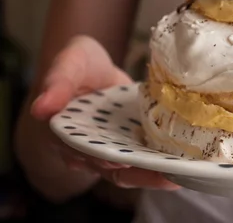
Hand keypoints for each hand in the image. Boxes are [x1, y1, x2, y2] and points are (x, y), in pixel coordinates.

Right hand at [31, 35, 179, 190]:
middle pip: (112, 168)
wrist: (98, 66)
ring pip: (133, 169)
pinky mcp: (133, 143)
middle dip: (139, 174)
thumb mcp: (69, 63)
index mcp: (66, 133)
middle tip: (167, 175)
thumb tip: (41, 108)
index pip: (82, 151)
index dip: (100, 159)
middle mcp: (89, 148)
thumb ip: (58, 82)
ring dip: (156, 174)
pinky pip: (147, 157)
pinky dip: (165, 162)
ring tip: (182, 174)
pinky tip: (187, 164)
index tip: (122, 162)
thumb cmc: (79, 64)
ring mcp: (114, 147)